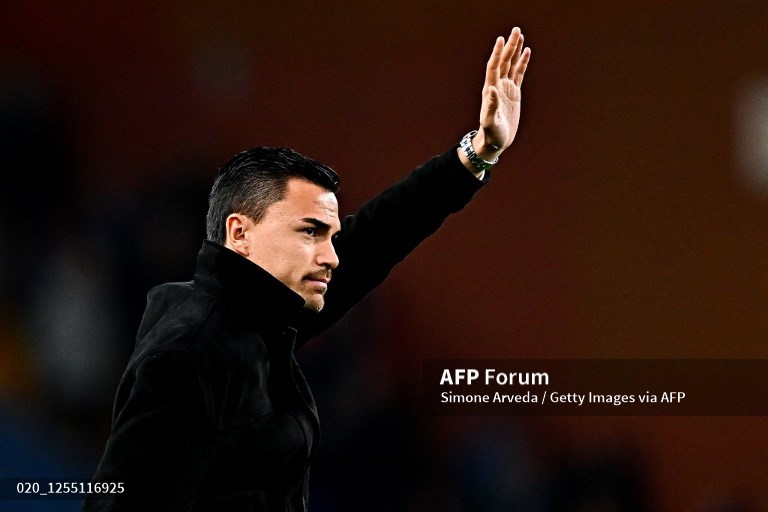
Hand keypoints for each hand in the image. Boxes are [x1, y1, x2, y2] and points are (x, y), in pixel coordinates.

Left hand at [473, 27, 530, 160]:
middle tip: (516, 30)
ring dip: (515, 50)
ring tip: (520, 35)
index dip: (497, 53)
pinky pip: (518, 74)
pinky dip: (522, 63)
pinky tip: (526, 52)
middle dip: (509, 46)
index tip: (501, 39)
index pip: (494, 67)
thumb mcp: (490, 123)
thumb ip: (491, 107)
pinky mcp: (514, 94)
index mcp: (490, 91)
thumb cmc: (491, 134)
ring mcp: (506, 89)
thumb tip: (491, 90)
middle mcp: (497, 86)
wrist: (495, 142)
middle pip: (504, 62)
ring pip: (511, 65)